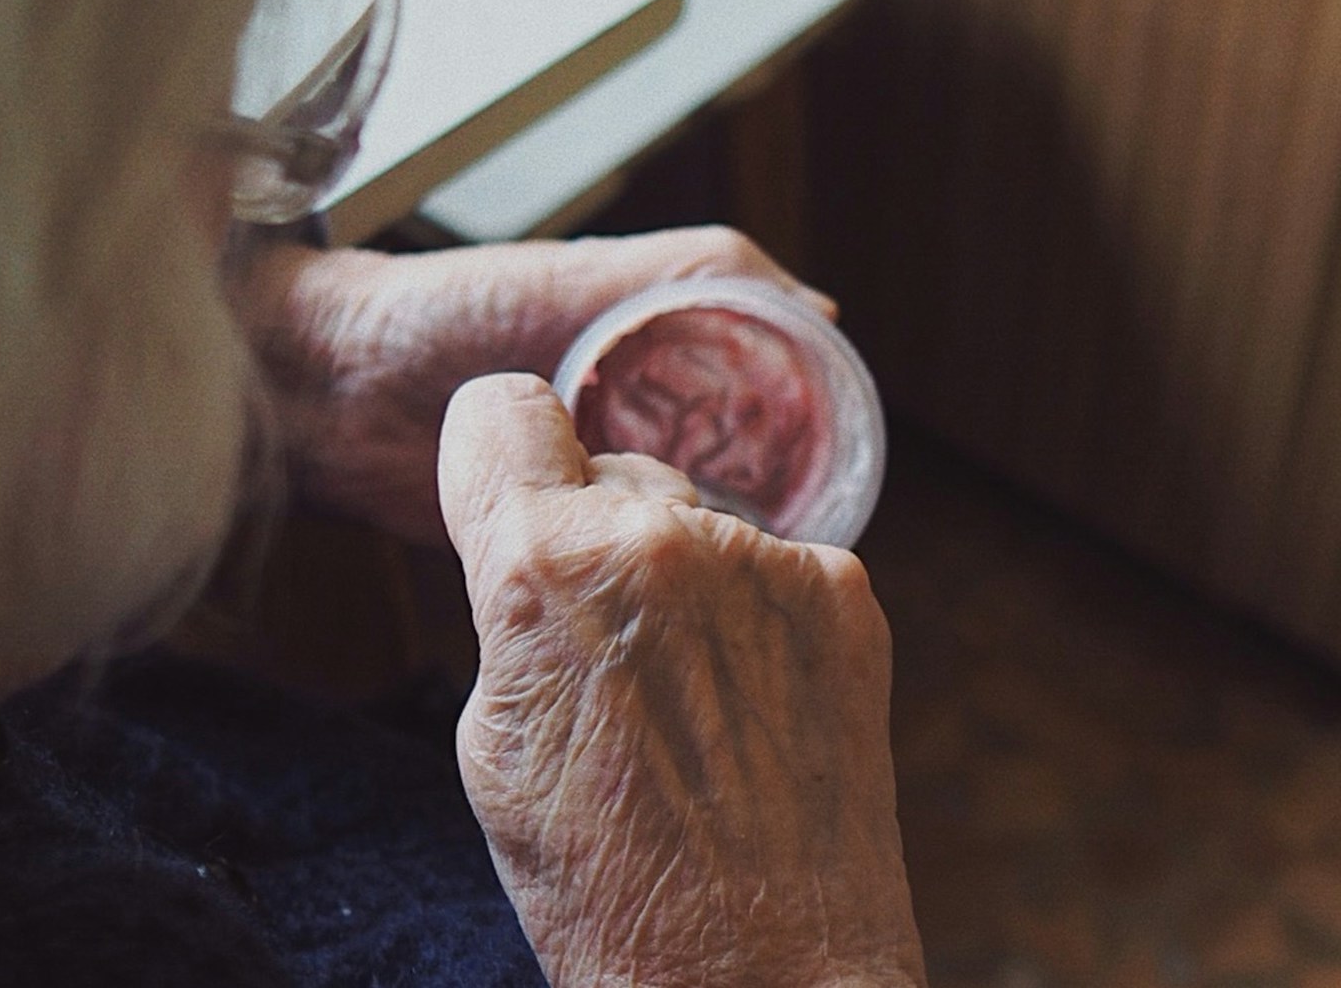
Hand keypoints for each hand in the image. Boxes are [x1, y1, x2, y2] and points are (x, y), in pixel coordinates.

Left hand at [236, 226, 832, 544]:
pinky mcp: (551, 538)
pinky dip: (650, 582)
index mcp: (654, 354)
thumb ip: (690, 275)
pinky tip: (680, 604)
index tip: (845, 471)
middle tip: (805, 547)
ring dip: (714, 547)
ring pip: (684, 521)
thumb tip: (821, 312)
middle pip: (735, 466)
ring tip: (754, 580)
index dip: (809, 430)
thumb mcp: (583, 277)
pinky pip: (619, 565)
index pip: (762, 395)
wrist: (327, 388)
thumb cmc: (451, 309)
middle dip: (773, 502)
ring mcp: (593, 480)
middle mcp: (634, 417)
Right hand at [438, 374, 925, 987]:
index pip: (500, 408)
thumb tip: (548, 529)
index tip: (513, 497)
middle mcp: (667, 536)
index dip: (498, 457)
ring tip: (690, 700)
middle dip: (598, 536)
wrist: (761, 972)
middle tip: (609, 654)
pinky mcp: (846, 592)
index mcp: (547, 567)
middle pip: (609, 466)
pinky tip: (754, 705)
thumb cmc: (605, 881)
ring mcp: (771, 562)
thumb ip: (513, 603)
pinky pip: (775, 564)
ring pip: (697, 518)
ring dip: (684, 577)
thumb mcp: (495, 738)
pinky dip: (759, 614)